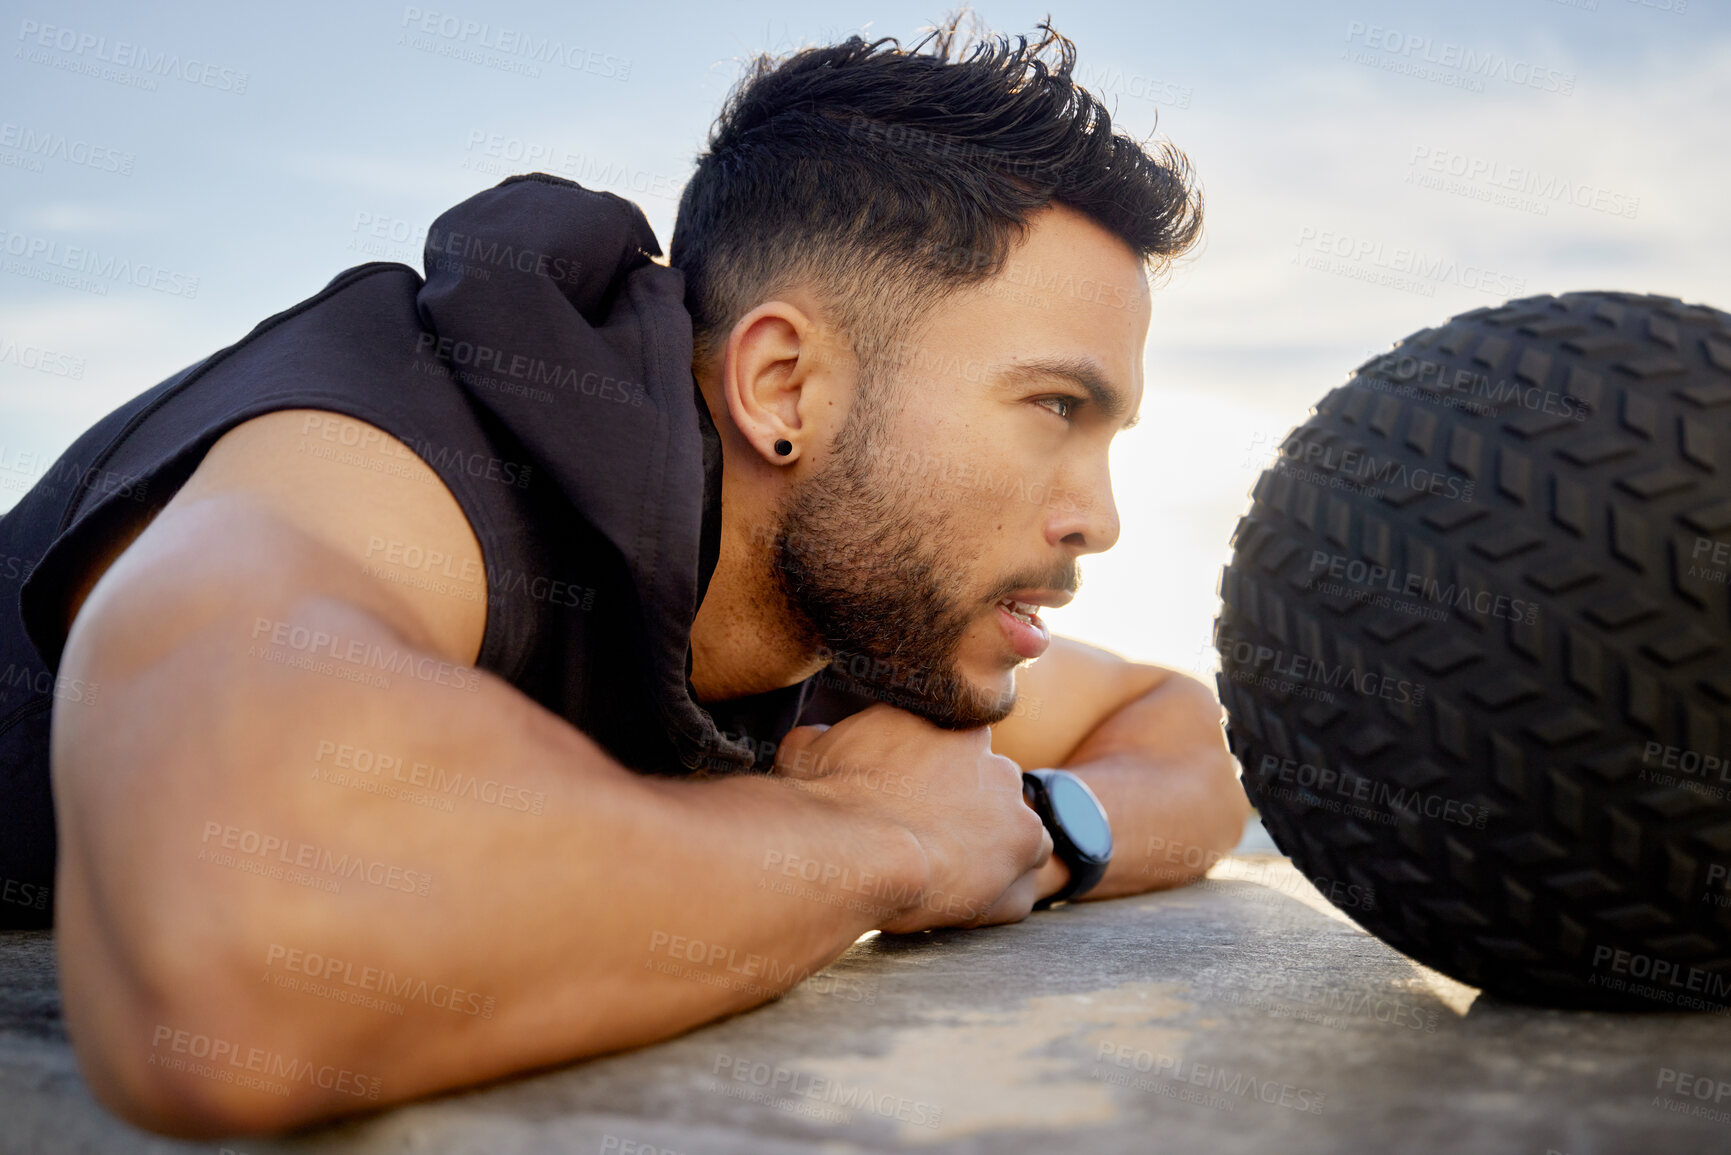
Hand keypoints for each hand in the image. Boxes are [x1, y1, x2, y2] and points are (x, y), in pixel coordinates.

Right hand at [771, 703, 1052, 932]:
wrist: (854, 849)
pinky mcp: (1024, 853)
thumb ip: (822, 740)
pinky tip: (956, 910)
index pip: (957, 748)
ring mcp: (1015, 808)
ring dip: (989, 858)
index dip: (932, 781)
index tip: (909, 803)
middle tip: (925, 844)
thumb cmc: (828, 798)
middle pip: (991, 790)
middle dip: (966, 817)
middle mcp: (991, 760)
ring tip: (945, 882)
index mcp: (946, 727)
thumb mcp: (809, 752)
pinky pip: (1020, 886)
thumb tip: (813, 739)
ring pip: (1015, 835)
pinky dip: (996, 902)